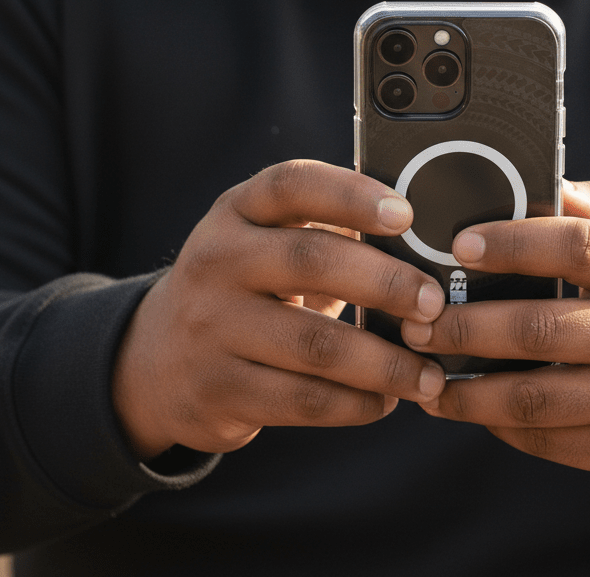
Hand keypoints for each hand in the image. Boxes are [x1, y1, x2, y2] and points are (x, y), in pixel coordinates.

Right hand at [113, 160, 446, 459]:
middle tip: (433, 302)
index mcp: (237, 210)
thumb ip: (326, 226)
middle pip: (309, 261)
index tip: (405, 215)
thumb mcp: (264, 238)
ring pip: (313, 345)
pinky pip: (301, 400)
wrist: (156, 357)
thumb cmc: (246, 284)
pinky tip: (387, 400)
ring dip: (384, 363)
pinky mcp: (217, 390)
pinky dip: (355, 404)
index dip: (351, 195)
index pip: (291, 185)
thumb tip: (420, 239)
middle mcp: (217, 260)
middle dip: (384, 282)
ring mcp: (212, 327)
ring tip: (428, 373)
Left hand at [401, 180, 589, 484]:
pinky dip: (503, 426)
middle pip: (543, 330)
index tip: (460, 245)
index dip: (513, 244)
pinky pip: (552, 442)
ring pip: (537, 399)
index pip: (578, 247)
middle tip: (419, 320)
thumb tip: (541, 183)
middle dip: (466, 326)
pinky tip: (474, 408)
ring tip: (425, 375)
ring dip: (469, 391)